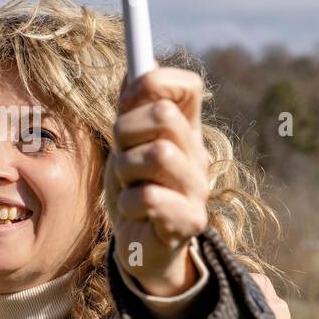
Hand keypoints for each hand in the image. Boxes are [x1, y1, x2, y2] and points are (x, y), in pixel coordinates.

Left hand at [105, 67, 211, 296]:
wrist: (142, 250)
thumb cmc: (134, 191)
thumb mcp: (126, 146)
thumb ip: (130, 110)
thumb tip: (134, 69)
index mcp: (185, 130)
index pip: (188, 86)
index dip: (154, 83)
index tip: (126, 101)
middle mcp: (198, 153)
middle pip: (164, 115)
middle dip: (126, 130)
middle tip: (120, 153)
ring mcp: (198, 187)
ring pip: (157, 154)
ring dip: (126, 169)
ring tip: (127, 185)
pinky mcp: (190, 220)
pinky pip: (149, 196)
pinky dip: (128, 203)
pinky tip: (133, 211)